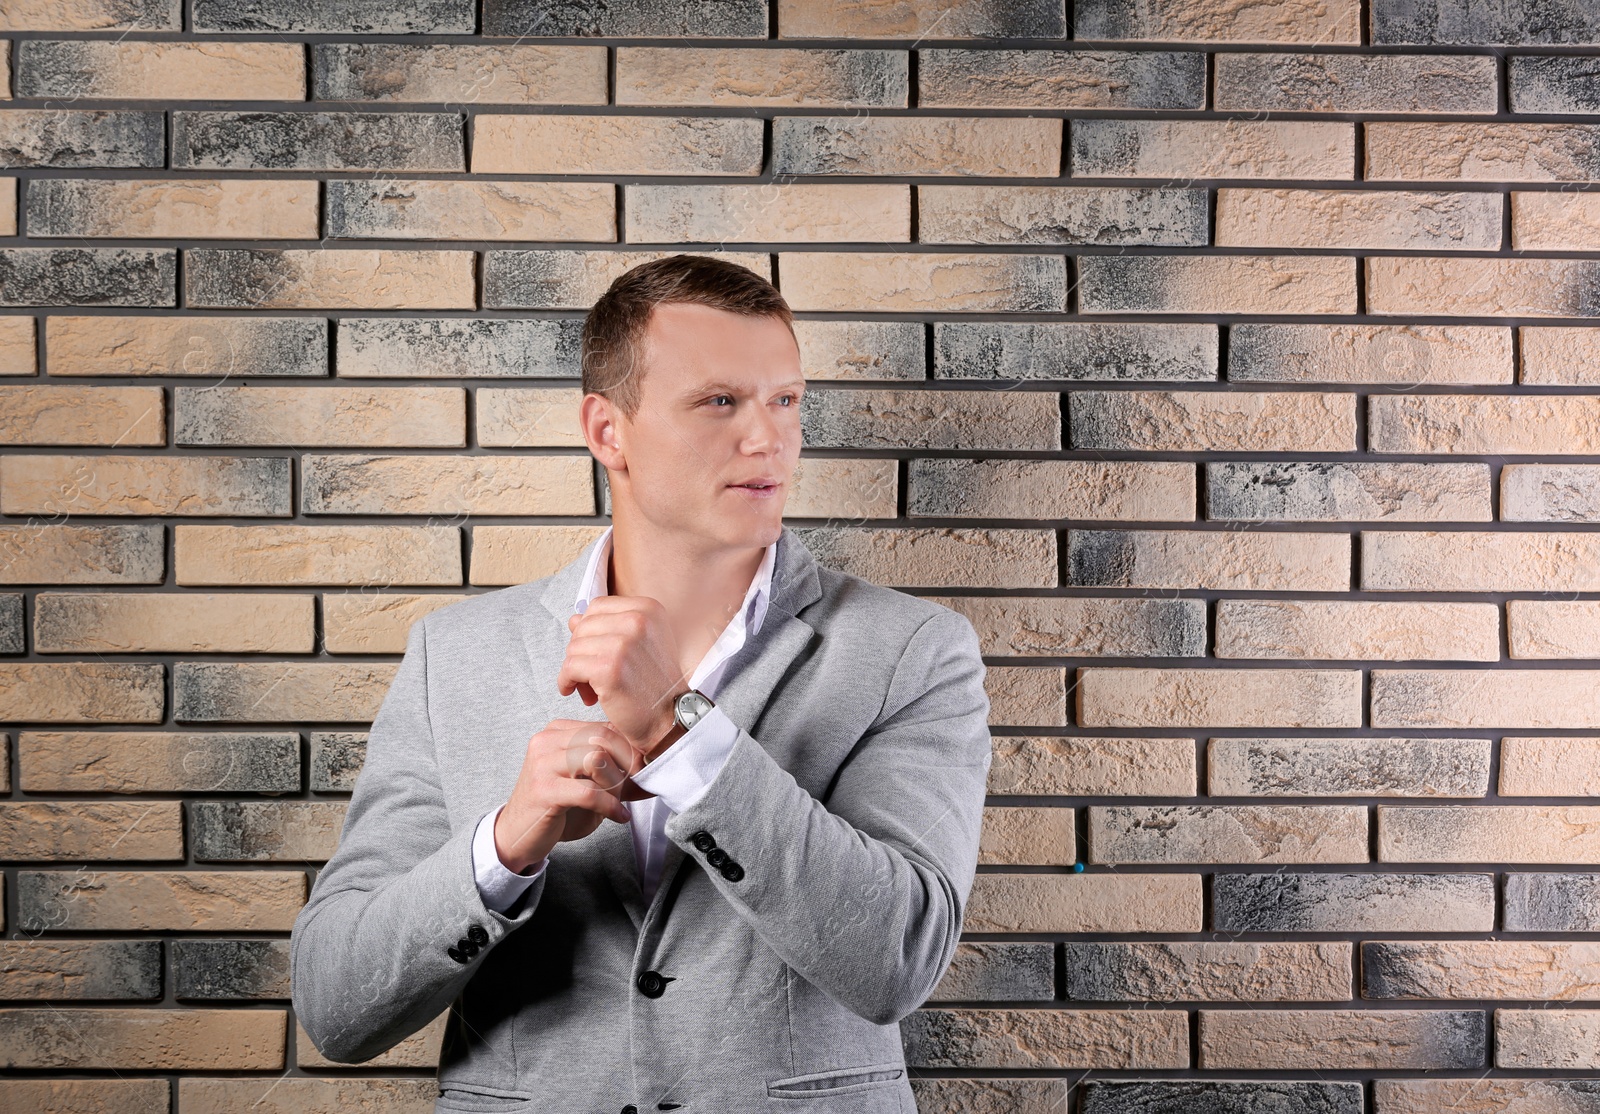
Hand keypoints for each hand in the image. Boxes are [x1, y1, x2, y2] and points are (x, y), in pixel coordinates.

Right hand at [493, 718, 645, 873]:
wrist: (517, 834)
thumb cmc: (554, 806)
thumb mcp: (583, 778)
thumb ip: (607, 764)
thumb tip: (647, 758)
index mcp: (556, 731)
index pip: (604, 727)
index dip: (628, 748)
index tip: (640, 769)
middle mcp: (546, 740)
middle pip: (602, 738)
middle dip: (625, 763)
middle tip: (633, 785)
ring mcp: (542, 763)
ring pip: (597, 759)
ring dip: (616, 783)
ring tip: (619, 800)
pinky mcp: (544, 790)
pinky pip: (589, 792)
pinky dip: (610, 806)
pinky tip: (618, 816)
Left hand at [557, 595, 686, 757]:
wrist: (668, 717)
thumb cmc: (654, 682)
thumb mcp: (640, 643)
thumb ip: (609, 626)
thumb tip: (573, 619)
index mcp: (648, 609)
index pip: (598, 606)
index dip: (589, 629)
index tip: (594, 650)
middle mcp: (638, 621)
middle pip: (583, 626)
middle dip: (581, 651)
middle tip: (591, 674)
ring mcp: (623, 644)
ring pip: (574, 648)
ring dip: (574, 670)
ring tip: (589, 687)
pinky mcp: (608, 669)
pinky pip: (570, 668)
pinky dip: (566, 681)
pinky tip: (575, 691)